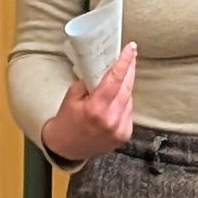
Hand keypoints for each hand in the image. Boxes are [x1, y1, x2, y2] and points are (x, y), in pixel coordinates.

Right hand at [42, 43, 136, 162]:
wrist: (66, 148)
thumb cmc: (66, 121)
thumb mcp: (72, 96)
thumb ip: (89, 81)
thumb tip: (103, 67)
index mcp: (96, 109)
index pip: (115, 80)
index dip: (124, 62)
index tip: (131, 49)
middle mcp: (111, 119)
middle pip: (126, 87)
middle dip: (129, 69)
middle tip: (131, 54)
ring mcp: (120, 129)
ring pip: (129, 98)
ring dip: (126, 85)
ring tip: (123, 73)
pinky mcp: (124, 135)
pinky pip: (129, 111)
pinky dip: (125, 100)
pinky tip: (118, 96)